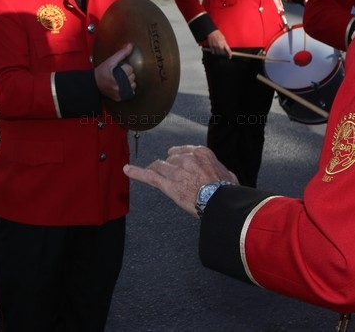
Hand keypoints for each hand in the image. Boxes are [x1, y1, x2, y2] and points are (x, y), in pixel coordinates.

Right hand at [94, 43, 134, 100]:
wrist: (93, 84)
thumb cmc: (100, 72)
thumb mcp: (110, 61)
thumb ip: (121, 53)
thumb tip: (130, 46)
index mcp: (117, 77)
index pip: (130, 69)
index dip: (124, 67)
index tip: (118, 68)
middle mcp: (119, 86)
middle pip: (132, 76)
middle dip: (127, 73)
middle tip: (119, 73)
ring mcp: (119, 93)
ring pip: (133, 84)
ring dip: (129, 81)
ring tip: (121, 79)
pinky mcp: (120, 98)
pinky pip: (130, 92)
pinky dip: (128, 88)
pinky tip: (122, 85)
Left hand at [123, 145, 238, 216]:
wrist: (223, 204)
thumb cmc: (228, 192)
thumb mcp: (228, 174)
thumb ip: (219, 169)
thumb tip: (223, 173)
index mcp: (200, 153)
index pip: (182, 150)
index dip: (177, 158)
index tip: (175, 160)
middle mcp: (186, 158)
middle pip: (169, 159)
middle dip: (168, 166)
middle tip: (169, 174)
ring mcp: (176, 171)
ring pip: (159, 167)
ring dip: (155, 170)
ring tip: (151, 172)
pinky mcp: (168, 185)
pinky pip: (149, 176)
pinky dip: (136, 172)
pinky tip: (127, 170)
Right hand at [204, 30, 230, 57]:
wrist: (212, 32)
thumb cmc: (217, 34)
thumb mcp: (223, 38)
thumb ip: (225, 43)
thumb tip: (226, 48)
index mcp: (224, 43)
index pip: (228, 51)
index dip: (229, 55)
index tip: (230, 57)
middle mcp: (220, 46)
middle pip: (222, 53)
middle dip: (223, 53)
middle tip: (222, 51)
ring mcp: (215, 47)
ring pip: (217, 53)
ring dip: (218, 52)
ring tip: (218, 50)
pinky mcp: (211, 47)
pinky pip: (213, 52)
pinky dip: (214, 52)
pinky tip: (214, 50)